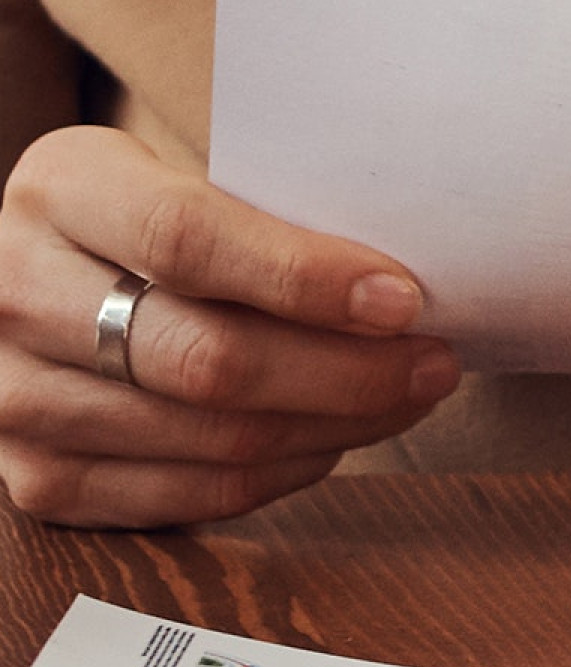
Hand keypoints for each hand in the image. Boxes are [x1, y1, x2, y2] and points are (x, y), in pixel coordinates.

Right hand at [0, 127, 456, 528]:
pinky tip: (335, 437)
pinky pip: (188, 495)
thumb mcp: (187, 171)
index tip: (402, 300)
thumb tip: (407, 282)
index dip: (303, 278)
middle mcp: (14, 295)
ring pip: (209, 437)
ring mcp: (15, 399)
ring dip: (333, 426)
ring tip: (406, 397)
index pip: (187, 240)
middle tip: (433, 361)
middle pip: (205, 358)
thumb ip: (272, 209)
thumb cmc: (155, 217)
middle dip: (345, 371)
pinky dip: (284, 471)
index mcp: (58, 189)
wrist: (51, 274)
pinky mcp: (37, 481)